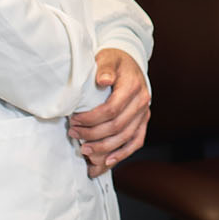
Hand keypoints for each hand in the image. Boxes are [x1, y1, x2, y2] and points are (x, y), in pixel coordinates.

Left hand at [69, 48, 149, 177]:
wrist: (130, 62)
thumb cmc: (115, 61)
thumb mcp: (107, 58)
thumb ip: (105, 68)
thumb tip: (103, 80)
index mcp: (132, 86)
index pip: (111, 109)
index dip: (91, 119)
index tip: (74, 120)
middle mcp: (141, 102)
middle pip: (117, 126)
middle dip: (93, 134)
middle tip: (74, 134)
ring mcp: (144, 113)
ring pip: (126, 137)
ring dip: (104, 147)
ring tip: (85, 150)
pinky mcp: (143, 121)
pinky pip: (136, 141)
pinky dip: (123, 153)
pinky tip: (108, 161)